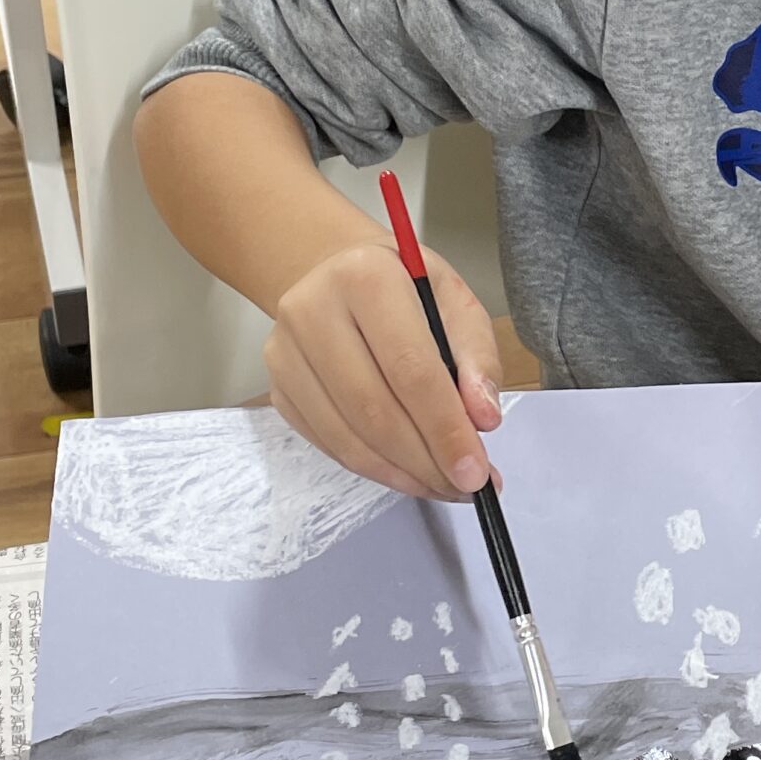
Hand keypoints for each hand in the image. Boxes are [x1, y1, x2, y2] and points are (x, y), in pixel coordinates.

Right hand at [264, 239, 502, 501]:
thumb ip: (477, 358)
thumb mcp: (455, 301)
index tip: (475, 472)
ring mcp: (284, 351)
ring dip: (400, 473)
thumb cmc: (405, 287)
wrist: (339, 272)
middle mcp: (313, 310)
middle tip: (464, 487)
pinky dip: (371, 467)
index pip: (410, 368)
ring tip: (441, 485)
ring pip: (346, 435)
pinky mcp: (277, 386)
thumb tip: (484, 420)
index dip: (444, 428)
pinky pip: (326, 442)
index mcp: (366, 277)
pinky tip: (406, 472)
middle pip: (373, 408)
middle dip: (424, 460)